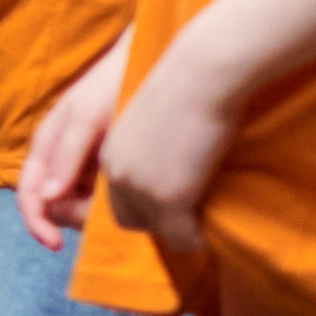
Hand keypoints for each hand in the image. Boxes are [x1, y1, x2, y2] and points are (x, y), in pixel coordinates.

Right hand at [17, 44, 125, 247]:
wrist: (151, 59)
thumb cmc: (113, 82)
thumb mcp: (86, 117)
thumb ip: (65, 156)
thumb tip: (47, 199)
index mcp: (46, 146)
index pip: (29, 195)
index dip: (37, 223)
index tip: (57, 244)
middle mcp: (60, 157)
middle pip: (54, 205)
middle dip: (71, 218)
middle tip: (105, 217)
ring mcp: (84, 160)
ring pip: (77, 202)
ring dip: (93, 212)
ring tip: (123, 203)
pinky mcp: (107, 162)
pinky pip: (100, 192)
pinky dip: (109, 201)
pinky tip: (131, 195)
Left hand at [98, 45, 240, 256]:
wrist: (202, 76)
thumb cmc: (186, 88)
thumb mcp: (150, 120)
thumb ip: (143, 147)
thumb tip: (162, 166)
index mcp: (109, 152)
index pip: (110, 197)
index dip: (138, 205)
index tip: (163, 206)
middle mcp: (116, 172)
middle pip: (125, 218)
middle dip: (152, 221)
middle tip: (182, 216)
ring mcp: (140, 187)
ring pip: (152, 229)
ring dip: (173, 230)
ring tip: (195, 222)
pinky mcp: (168, 198)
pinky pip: (179, 237)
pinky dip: (192, 239)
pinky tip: (205, 231)